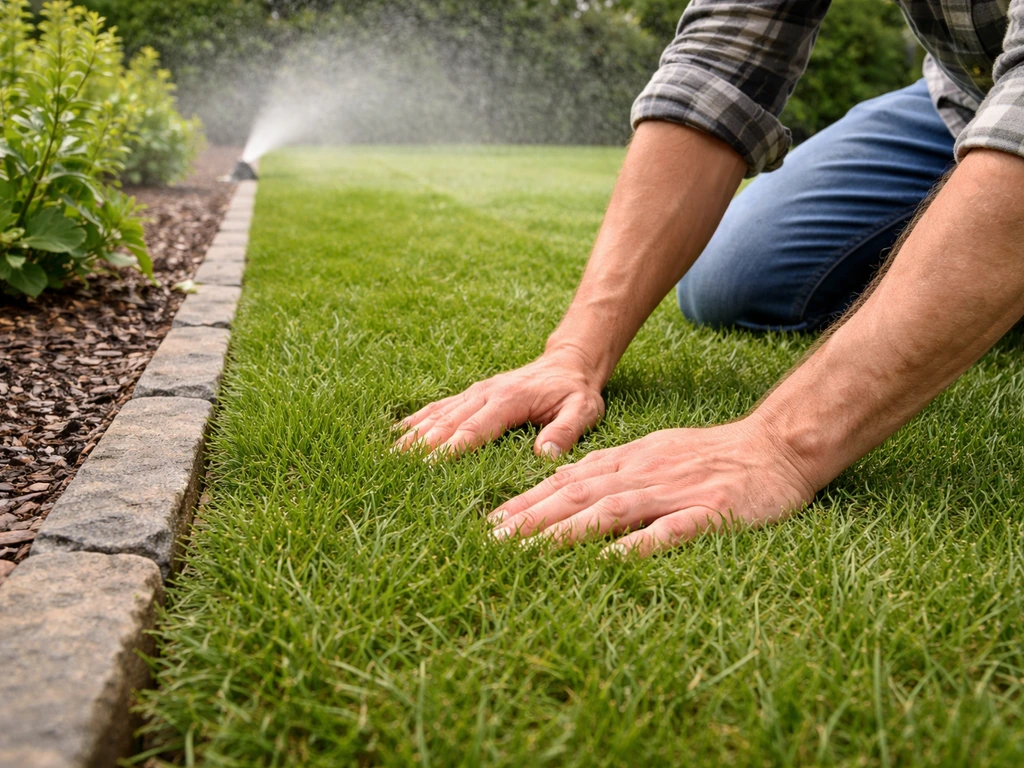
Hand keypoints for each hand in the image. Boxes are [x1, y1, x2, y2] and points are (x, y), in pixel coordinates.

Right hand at [394, 350, 605, 457]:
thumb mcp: (583, 410)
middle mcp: (485, 394)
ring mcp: (474, 393)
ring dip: (412, 434)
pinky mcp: (470, 395)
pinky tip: (396, 433)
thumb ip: (565, 432)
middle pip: (447, 423)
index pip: (474, 428)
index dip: (450, 449)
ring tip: (388, 455)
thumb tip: (545, 456)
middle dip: (421, 445)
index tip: (428, 466)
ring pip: (437, 414)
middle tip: (396, 467)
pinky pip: (438, 407)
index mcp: (509, 399)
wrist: (568, 362)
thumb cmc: (576, 392)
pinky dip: (416, 420)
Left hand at [487, 419, 816, 556]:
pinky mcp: (710, 512)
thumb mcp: (654, 452)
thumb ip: (612, 469)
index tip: (492, 522)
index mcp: (630, 460)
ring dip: (568, 530)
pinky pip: (670, 530)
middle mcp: (644, 472)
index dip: (528, 501)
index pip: (568, 480)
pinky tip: (610, 561)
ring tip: (533, 550)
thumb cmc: (711, 456)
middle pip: (579, 494)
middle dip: (533, 518)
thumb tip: (564, 481)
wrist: (775, 447)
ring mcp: (675, 492)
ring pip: (613, 510)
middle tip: (494, 540)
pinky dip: (638, 545)